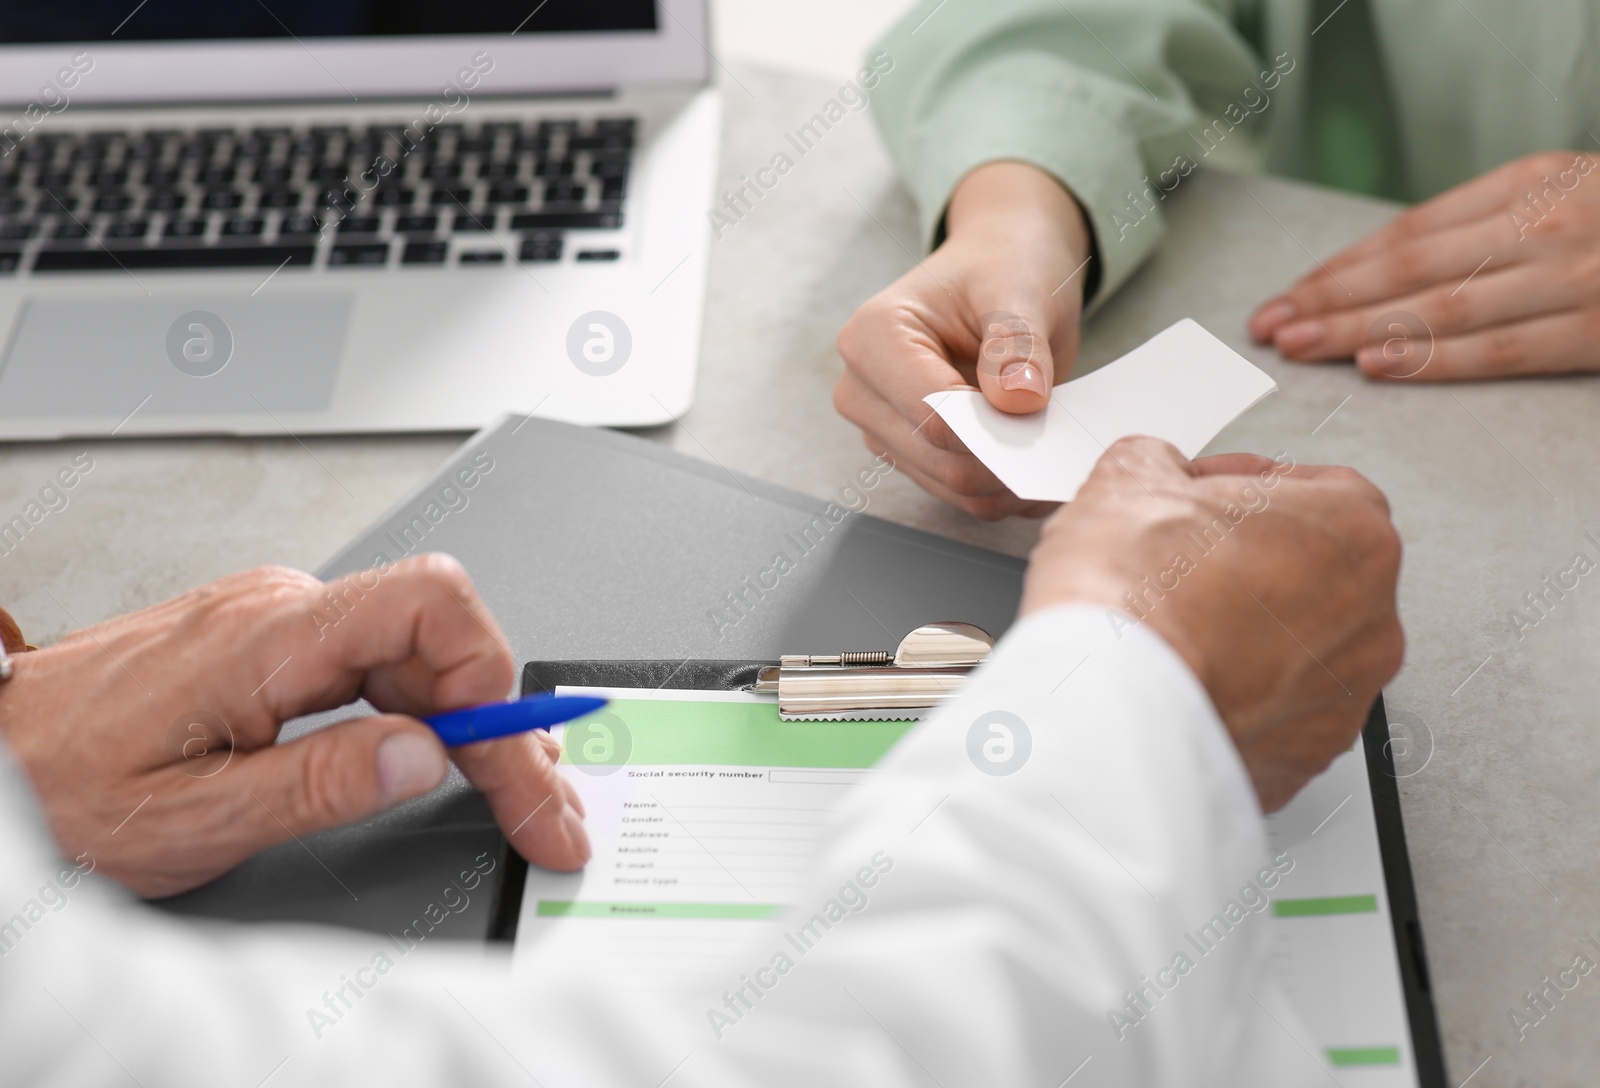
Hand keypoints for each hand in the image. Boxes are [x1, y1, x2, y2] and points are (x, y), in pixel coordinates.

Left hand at [0, 556, 588, 896]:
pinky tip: (446, 757)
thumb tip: (425, 757)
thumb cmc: (58, 786)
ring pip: (416, 654)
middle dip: (506, 728)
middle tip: (545, 808)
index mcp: (268, 640)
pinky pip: (377, 666)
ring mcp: (279, 623)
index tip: (521, 763)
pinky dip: (427, 716)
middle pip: (441, 640)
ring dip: (475, 726)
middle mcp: (282, 612)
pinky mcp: (274, 646)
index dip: (494, 681)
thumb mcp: (191, 818)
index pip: (430, 607)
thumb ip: (319, 784)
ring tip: (518, 792)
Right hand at [834, 161, 1092, 518]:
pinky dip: (1008, 487)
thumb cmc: (1002, 268)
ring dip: (1011, 477)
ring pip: (954, 489)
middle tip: (1058, 430)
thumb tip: (1019, 401)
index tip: (1041, 409)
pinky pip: (964, 496)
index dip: (992, 423)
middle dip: (1006, 454)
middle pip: (939, 460)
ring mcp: (883, 428)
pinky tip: (1039, 459)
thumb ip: (1017, 344)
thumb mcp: (1020, 288)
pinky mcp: (911, 456)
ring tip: (1053, 443)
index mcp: (873, 337)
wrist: (998, 271)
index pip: (930, 412)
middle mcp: (862, 389)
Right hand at [1020, 438, 1403, 810]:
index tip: (1208, 499)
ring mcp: (1341, 699)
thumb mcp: (1130, 474)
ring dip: (1250, 637)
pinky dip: (1237, 699)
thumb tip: (1159, 481)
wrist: (1104, 702)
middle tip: (1188, 563)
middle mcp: (1371, 621)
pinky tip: (1185, 678)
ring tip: (1180, 628)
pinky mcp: (1303, 760)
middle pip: (1317, 576)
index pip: (1320, 489)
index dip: (1251, 488)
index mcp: (1354, 533)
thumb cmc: (1132, 594)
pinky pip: (1275, 716)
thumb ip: (1167, 466)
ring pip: (1300, 653)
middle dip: (1257, 566)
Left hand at [1249, 150, 1599, 379]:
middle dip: (1329, 300)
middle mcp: (1547, 223)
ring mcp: (1577, 275)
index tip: (1288, 294)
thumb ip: (1490, 228)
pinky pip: (1503, 349)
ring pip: (1443, 307)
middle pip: (1411, 268)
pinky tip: (1377, 364)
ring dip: (1359, 328)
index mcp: (1533, 182)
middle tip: (1269, 327)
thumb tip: (1388, 274)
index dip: (1341, 267)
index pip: (1410, 232)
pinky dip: (1435, 357)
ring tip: (1300, 346)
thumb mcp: (1565, 199)